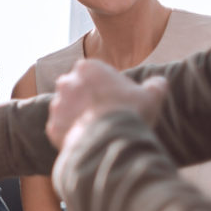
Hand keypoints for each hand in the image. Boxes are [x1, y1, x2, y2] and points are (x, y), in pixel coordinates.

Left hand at [46, 60, 167, 147]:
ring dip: (77, 117)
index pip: (93, 74)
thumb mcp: (152, 96)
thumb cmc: (131, 113)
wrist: (110, 141)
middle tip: (103, 115)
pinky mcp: (52, 127)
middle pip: (76, 90)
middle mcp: (67, 82)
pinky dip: (72, 135)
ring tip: (95, 131)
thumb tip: (158, 83)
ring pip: (67, 110)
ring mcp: (57, 105)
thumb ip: (155, 85)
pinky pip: (62, 130)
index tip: (114, 99)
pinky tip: (87, 142)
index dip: (104, 87)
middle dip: (86, 100)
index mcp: (88, 68)